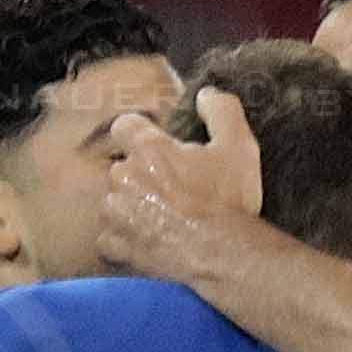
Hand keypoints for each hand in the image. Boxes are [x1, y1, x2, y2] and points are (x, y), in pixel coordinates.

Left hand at [83, 88, 262, 285]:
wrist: (223, 257)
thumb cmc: (229, 201)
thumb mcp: (240, 147)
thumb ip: (222, 110)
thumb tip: (205, 94)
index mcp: (148, 149)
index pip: (125, 126)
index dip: (141, 135)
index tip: (160, 149)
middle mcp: (123, 177)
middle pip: (122, 166)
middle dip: (142, 176)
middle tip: (174, 191)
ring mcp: (115, 213)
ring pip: (115, 202)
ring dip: (133, 208)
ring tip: (165, 220)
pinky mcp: (115, 246)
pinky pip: (111, 238)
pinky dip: (126, 240)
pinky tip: (151, 243)